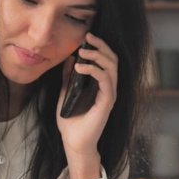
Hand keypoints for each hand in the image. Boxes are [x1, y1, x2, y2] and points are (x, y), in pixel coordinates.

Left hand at [56, 32, 118, 178]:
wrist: (73, 142)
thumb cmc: (70, 121)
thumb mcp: (66, 93)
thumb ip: (68, 78)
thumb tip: (69, 59)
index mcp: (100, 85)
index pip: (106, 60)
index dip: (99, 46)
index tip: (87, 36)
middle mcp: (108, 88)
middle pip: (112, 59)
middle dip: (101, 46)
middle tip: (88, 37)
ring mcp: (109, 95)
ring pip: (112, 67)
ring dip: (97, 56)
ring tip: (82, 51)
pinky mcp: (107, 102)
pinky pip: (105, 81)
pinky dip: (94, 70)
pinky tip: (80, 67)